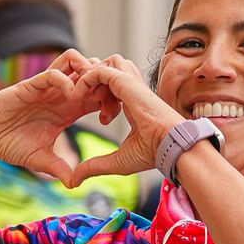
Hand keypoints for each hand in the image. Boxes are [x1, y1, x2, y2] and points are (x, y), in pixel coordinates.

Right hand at [0, 54, 113, 182]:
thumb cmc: (10, 146)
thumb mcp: (40, 161)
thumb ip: (59, 168)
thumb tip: (75, 185)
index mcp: (68, 110)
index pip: (98, 94)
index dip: (108, 100)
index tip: (109, 117)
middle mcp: (60, 95)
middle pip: (91, 73)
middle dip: (102, 82)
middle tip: (105, 101)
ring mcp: (47, 88)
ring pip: (75, 62)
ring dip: (86, 72)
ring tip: (88, 93)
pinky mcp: (31, 85)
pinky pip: (53, 73)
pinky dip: (66, 79)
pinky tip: (70, 96)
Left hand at [57, 53, 182, 184]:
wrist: (169, 147)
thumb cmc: (152, 153)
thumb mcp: (116, 160)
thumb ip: (94, 166)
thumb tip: (74, 181)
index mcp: (135, 103)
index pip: (116, 87)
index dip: (102, 98)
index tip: (101, 119)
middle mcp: (134, 90)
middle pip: (110, 69)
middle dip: (94, 83)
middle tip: (86, 104)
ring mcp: (131, 83)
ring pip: (107, 63)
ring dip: (91, 77)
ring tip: (83, 98)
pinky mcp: (126, 82)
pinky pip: (101, 69)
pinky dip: (87, 78)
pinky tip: (80, 96)